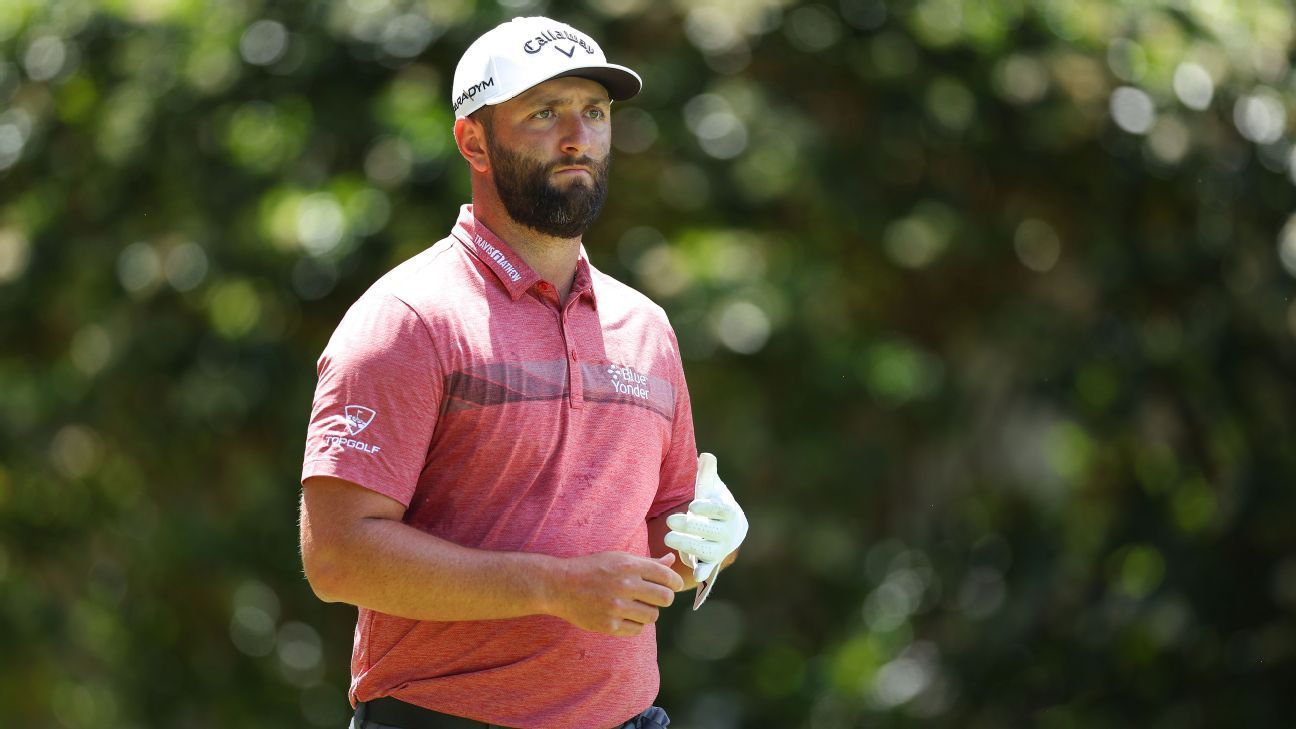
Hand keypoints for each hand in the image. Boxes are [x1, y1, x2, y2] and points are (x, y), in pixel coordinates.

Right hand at [547, 552, 682, 636]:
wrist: (560, 585)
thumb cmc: (592, 569)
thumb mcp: (619, 558)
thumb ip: (647, 562)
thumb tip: (671, 560)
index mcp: (629, 566)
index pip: (667, 577)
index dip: (675, 583)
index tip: (672, 586)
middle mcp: (625, 586)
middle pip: (665, 598)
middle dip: (663, 598)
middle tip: (654, 597)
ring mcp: (617, 607)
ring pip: (652, 616)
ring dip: (648, 612)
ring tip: (636, 607)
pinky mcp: (609, 625)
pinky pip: (637, 630)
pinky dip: (635, 624)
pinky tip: (625, 616)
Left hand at [664, 453, 747, 582]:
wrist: (728, 528)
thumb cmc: (714, 503)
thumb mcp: (711, 487)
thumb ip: (707, 474)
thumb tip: (706, 456)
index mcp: (728, 512)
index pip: (719, 510)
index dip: (707, 509)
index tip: (692, 506)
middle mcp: (727, 532)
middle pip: (710, 531)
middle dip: (691, 527)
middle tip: (670, 521)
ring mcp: (720, 548)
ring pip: (706, 549)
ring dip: (689, 546)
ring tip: (668, 539)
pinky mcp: (711, 561)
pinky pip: (707, 567)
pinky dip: (703, 571)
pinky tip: (695, 574)